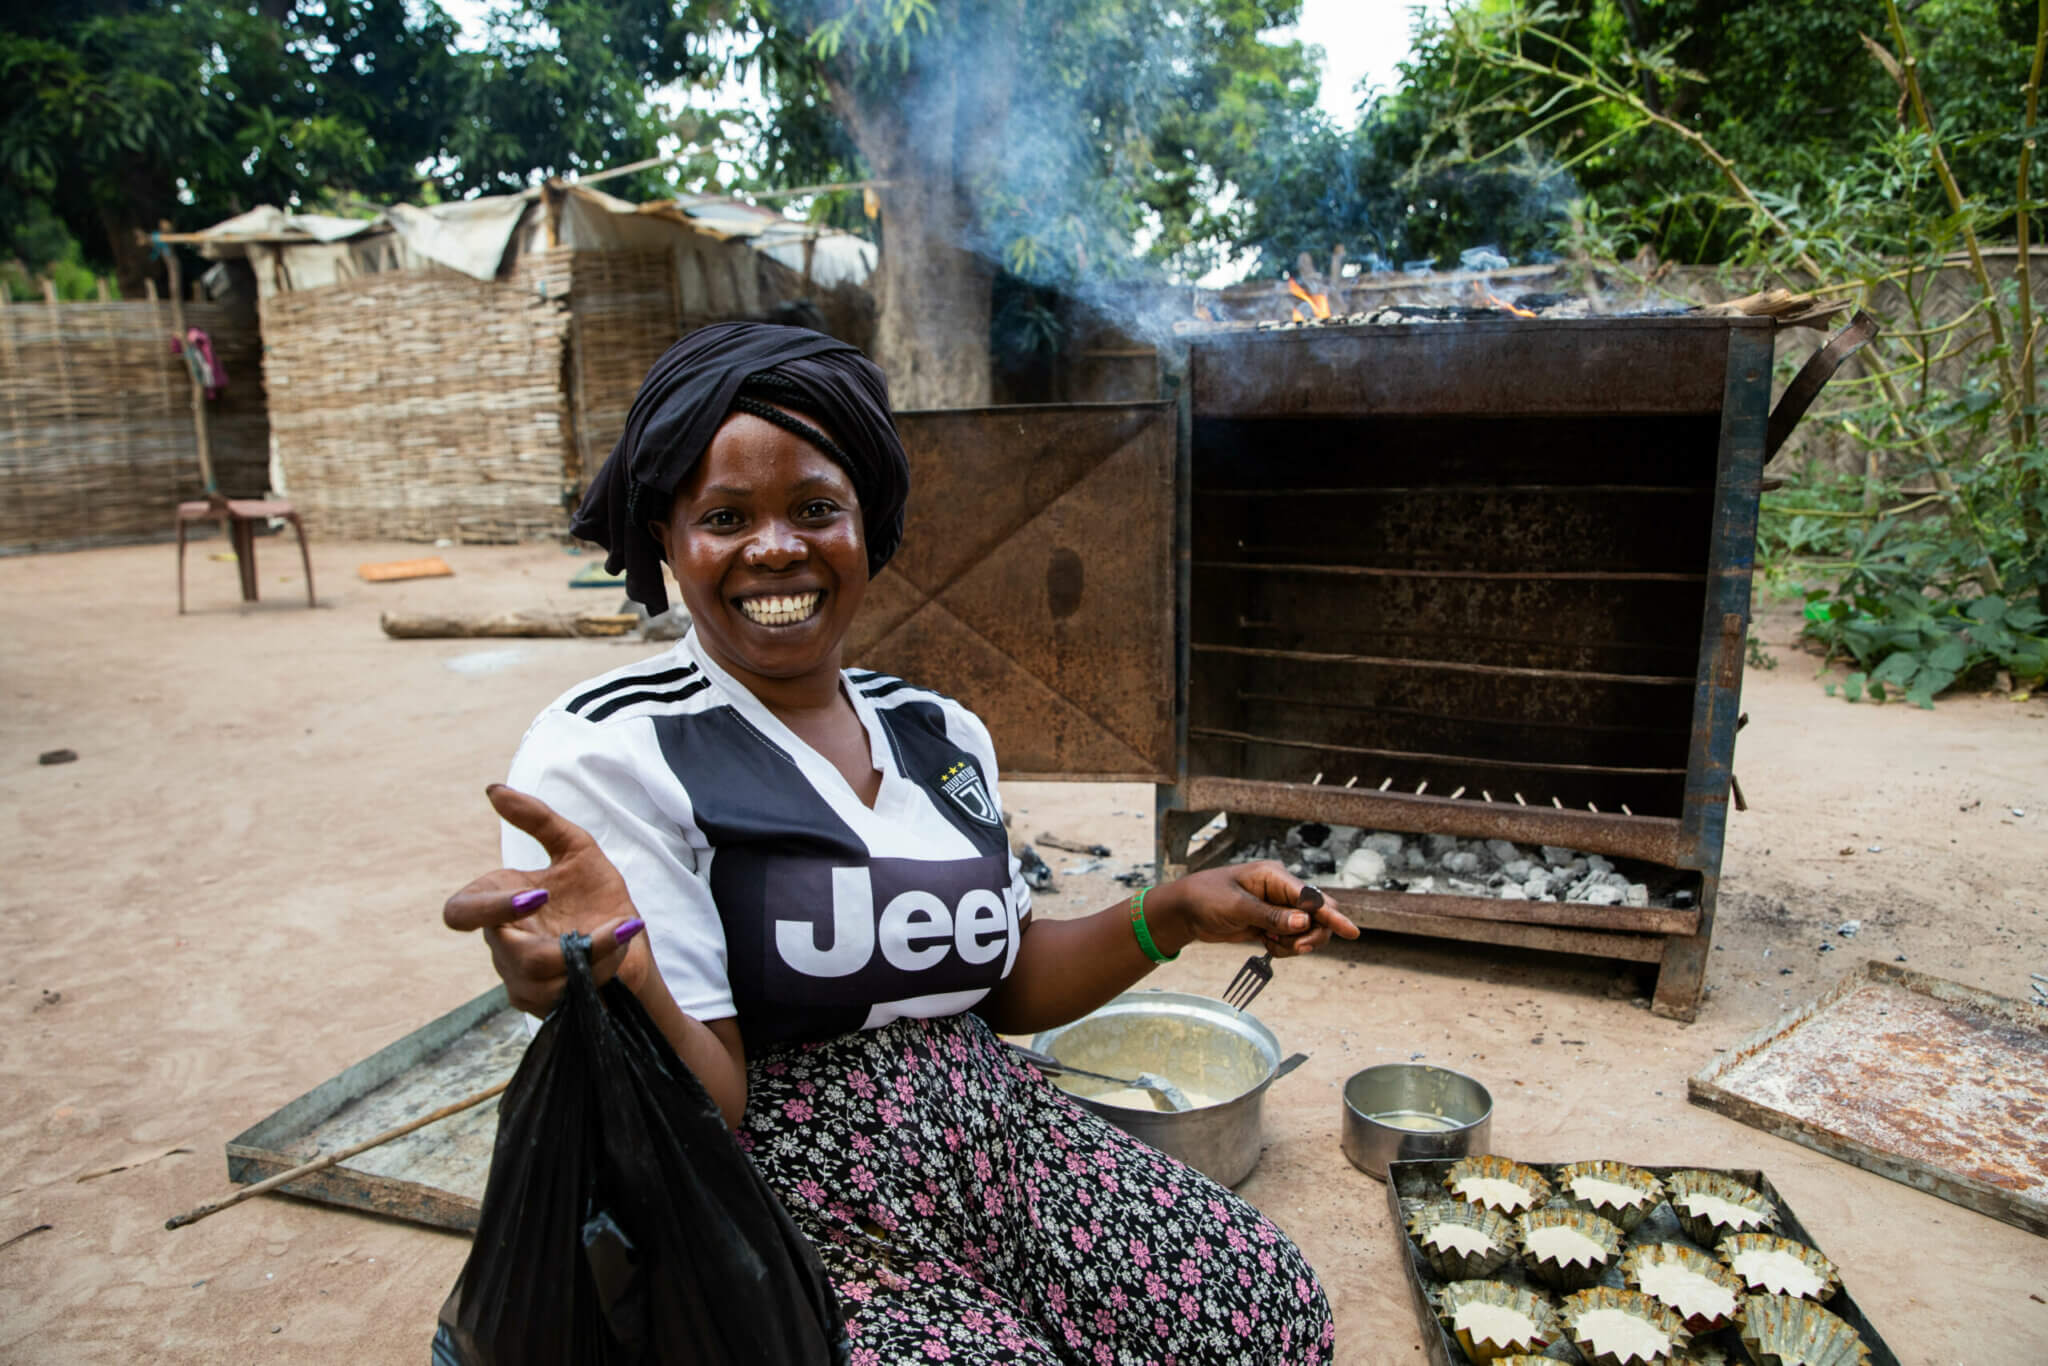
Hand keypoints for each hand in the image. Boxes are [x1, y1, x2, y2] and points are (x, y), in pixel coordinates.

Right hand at [441, 784, 651, 1016]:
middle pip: (505, 953)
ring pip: (541, 976)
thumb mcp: (576, 848)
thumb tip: (492, 790)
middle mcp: (502, 944)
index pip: (460, 913)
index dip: (491, 908)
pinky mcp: (545, 1003)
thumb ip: (537, 819)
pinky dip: (598, 966)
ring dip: (588, 952)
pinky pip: (563, 992)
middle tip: (585, 934)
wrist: (630, 939)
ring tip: (621, 930)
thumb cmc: (595, 893)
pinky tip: (619, 949)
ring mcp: (520, 979)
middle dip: (545, 946)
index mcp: (497, 904)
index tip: (539, 894)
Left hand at [1150, 861, 1359, 958]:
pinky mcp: (1272, 924)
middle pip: (1317, 914)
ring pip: (1306, 930)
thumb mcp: (1237, 907)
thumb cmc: (1206, 898)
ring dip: (1295, 943)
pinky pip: (1292, 939)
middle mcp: (1281, 890)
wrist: (1186, 911)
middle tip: (1296, 948)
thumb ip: (1271, 916)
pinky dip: (1285, 948)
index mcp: (1274, 877)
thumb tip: (1305, 921)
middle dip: (1312, 934)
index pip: (1311, 897)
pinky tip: (1266, 945)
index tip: (1350, 932)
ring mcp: (1278, 908)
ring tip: (1270, 944)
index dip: (1332, 915)